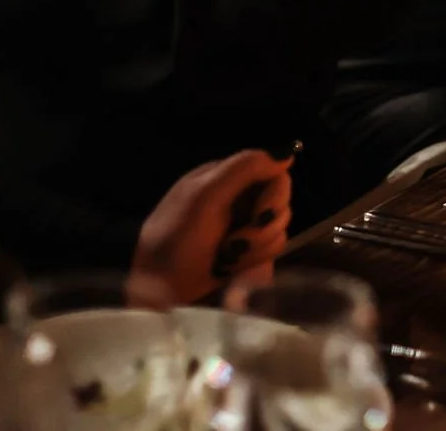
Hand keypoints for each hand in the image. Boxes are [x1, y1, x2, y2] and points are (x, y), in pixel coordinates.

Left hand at [131, 149, 292, 305]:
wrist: (158, 292)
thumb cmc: (177, 240)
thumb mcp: (205, 196)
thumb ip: (244, 168)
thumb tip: (287, 153)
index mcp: (227, 178)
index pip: (274, 174)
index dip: (274, 195)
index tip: (260, 214)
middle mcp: (238, 201)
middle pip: (281, 205)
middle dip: (261, 229)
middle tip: (234, 244)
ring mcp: (243, 230)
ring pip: (278, 233)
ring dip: (254, 250)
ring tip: (224, 260)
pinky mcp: (246, 258)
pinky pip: (270, 257)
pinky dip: (252, 267)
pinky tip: (229, 271)